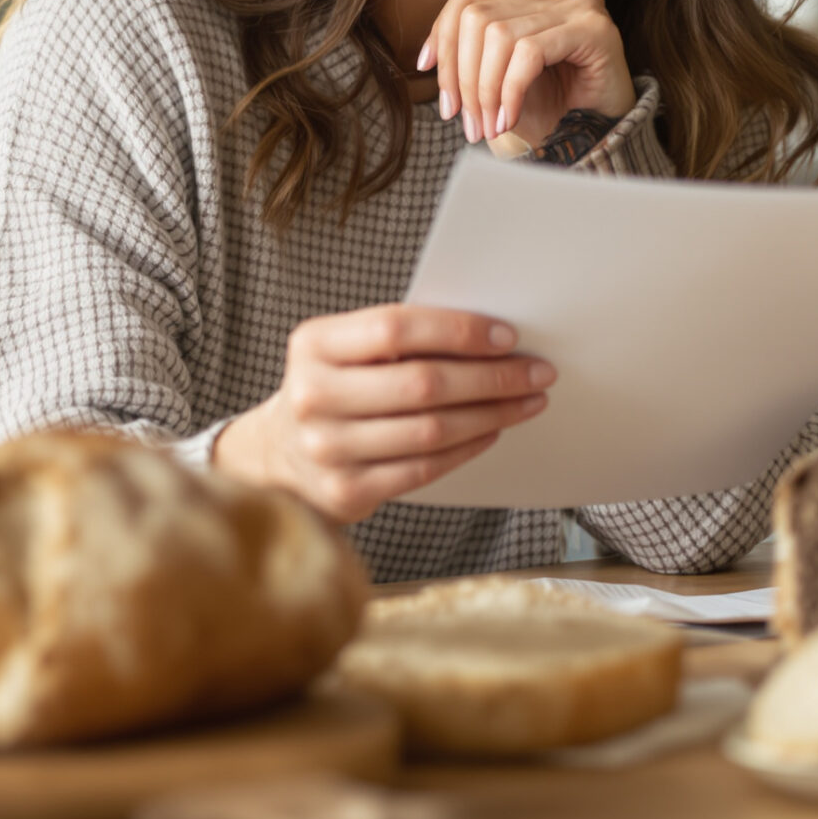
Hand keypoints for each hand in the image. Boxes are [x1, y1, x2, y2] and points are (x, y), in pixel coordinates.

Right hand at [214, 303, 555, 523]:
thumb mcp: (346, 349)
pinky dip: (468, 447)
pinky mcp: (346, 492)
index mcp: (312, 345)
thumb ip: (402, 337)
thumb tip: (492, 335)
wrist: (280, 455)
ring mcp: (327, 449)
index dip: (458, 330)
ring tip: (526, 400)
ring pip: (431, 430)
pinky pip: (425, 468)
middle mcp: (312, 396)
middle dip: (491, 376)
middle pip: (422, 383)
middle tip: (537, 371)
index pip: (395, 326)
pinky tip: (492, 430)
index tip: (507, 335)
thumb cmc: (334, 387)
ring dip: (492, 414)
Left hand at [418, 0, 632, 148]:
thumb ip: (470, 57)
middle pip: (477, 16)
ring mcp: (578, 5)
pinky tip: (509, 119)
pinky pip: (529, 52)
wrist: (603, 138)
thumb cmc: (552, 111)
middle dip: (461, 74)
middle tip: (466, 121)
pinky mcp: (594, 29)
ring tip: (489, 126)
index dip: (441, 34)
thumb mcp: (498, 82)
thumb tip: (425, 58)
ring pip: (499, 35)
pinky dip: (510, 91)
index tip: (425, 72)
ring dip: (484, 89)